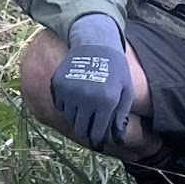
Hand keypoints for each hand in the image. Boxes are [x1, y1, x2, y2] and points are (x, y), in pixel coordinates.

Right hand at [51, 14, 133, 150]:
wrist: (96, 43)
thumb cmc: (116, 69)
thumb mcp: (126, 92)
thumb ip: (121, 117)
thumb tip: (119, 140)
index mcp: (106, 102)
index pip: (96, 133)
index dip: (98, 139)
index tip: (98, 139)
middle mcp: (86, 98)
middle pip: (81, 128)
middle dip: (87, 129)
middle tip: (91, 122)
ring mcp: (70, 91)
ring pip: (69, 118)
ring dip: (77, 116)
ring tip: (86, 103)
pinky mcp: (58, 85)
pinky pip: (60, 105)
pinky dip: (66, 104)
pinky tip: (76, 93)